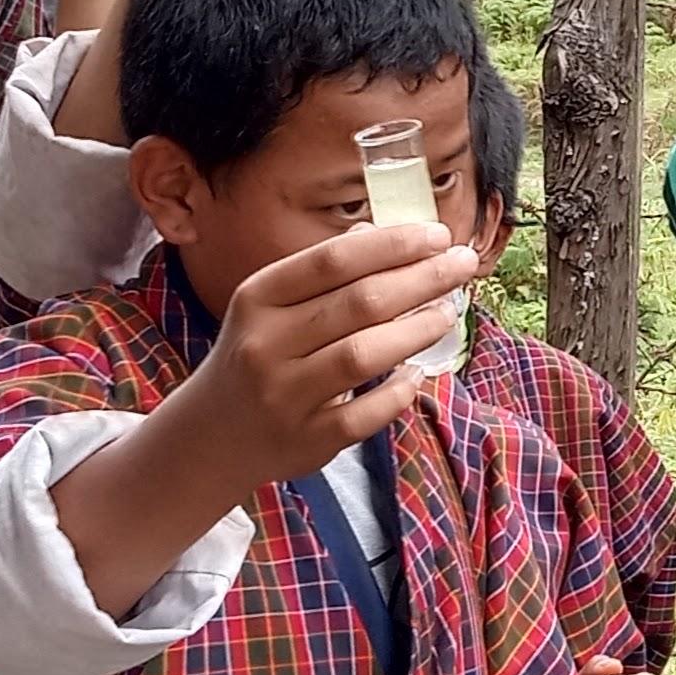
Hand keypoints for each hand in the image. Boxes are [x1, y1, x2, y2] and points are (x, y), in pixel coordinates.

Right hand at [190, 224, 481, 486]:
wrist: (212, 434)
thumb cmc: (258, 353)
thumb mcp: (272, 305)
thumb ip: (325, 272)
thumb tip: (389, 234)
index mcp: (258, 297)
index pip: (334, 260)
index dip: (393, 244)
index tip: (438, 235)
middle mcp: (265, 343)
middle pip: (358, 303)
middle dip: (421, 279)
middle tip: (463, 265)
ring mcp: (283, 395)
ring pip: (363, 355)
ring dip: (416, 331)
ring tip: (448, 313)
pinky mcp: (305, 440)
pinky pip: (364, 414)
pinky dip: (398, 393)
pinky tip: (419, 374)